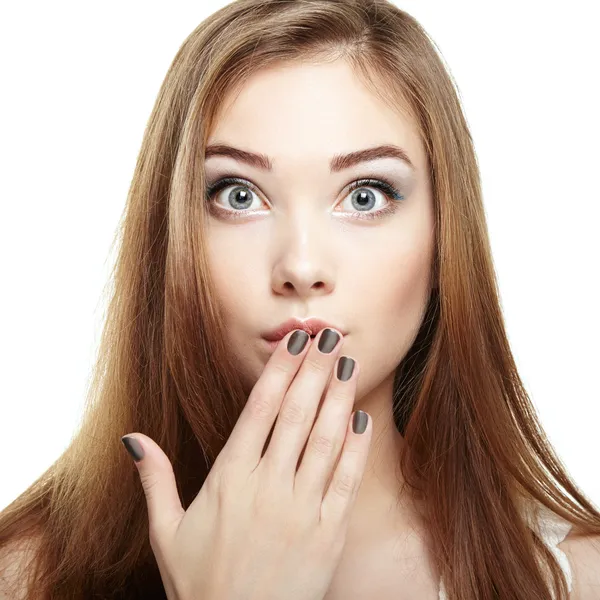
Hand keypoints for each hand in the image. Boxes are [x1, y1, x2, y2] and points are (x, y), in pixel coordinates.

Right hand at [121, 327, 371, 599]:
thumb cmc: (199, 585)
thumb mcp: (167, 533)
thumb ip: (155, 480)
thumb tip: (133, 439)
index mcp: (229, 479)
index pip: (259, 409)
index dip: (280, 370)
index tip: (294, 341)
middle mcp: (268, 487)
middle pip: (296, 414)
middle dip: (314, 369)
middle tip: (330, 334)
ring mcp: (301, 510)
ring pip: (324, 439)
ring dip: (338, 396)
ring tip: (348, 362)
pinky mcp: (328, 534)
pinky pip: (346, 481)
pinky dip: (355, 447)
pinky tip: (360, 418)